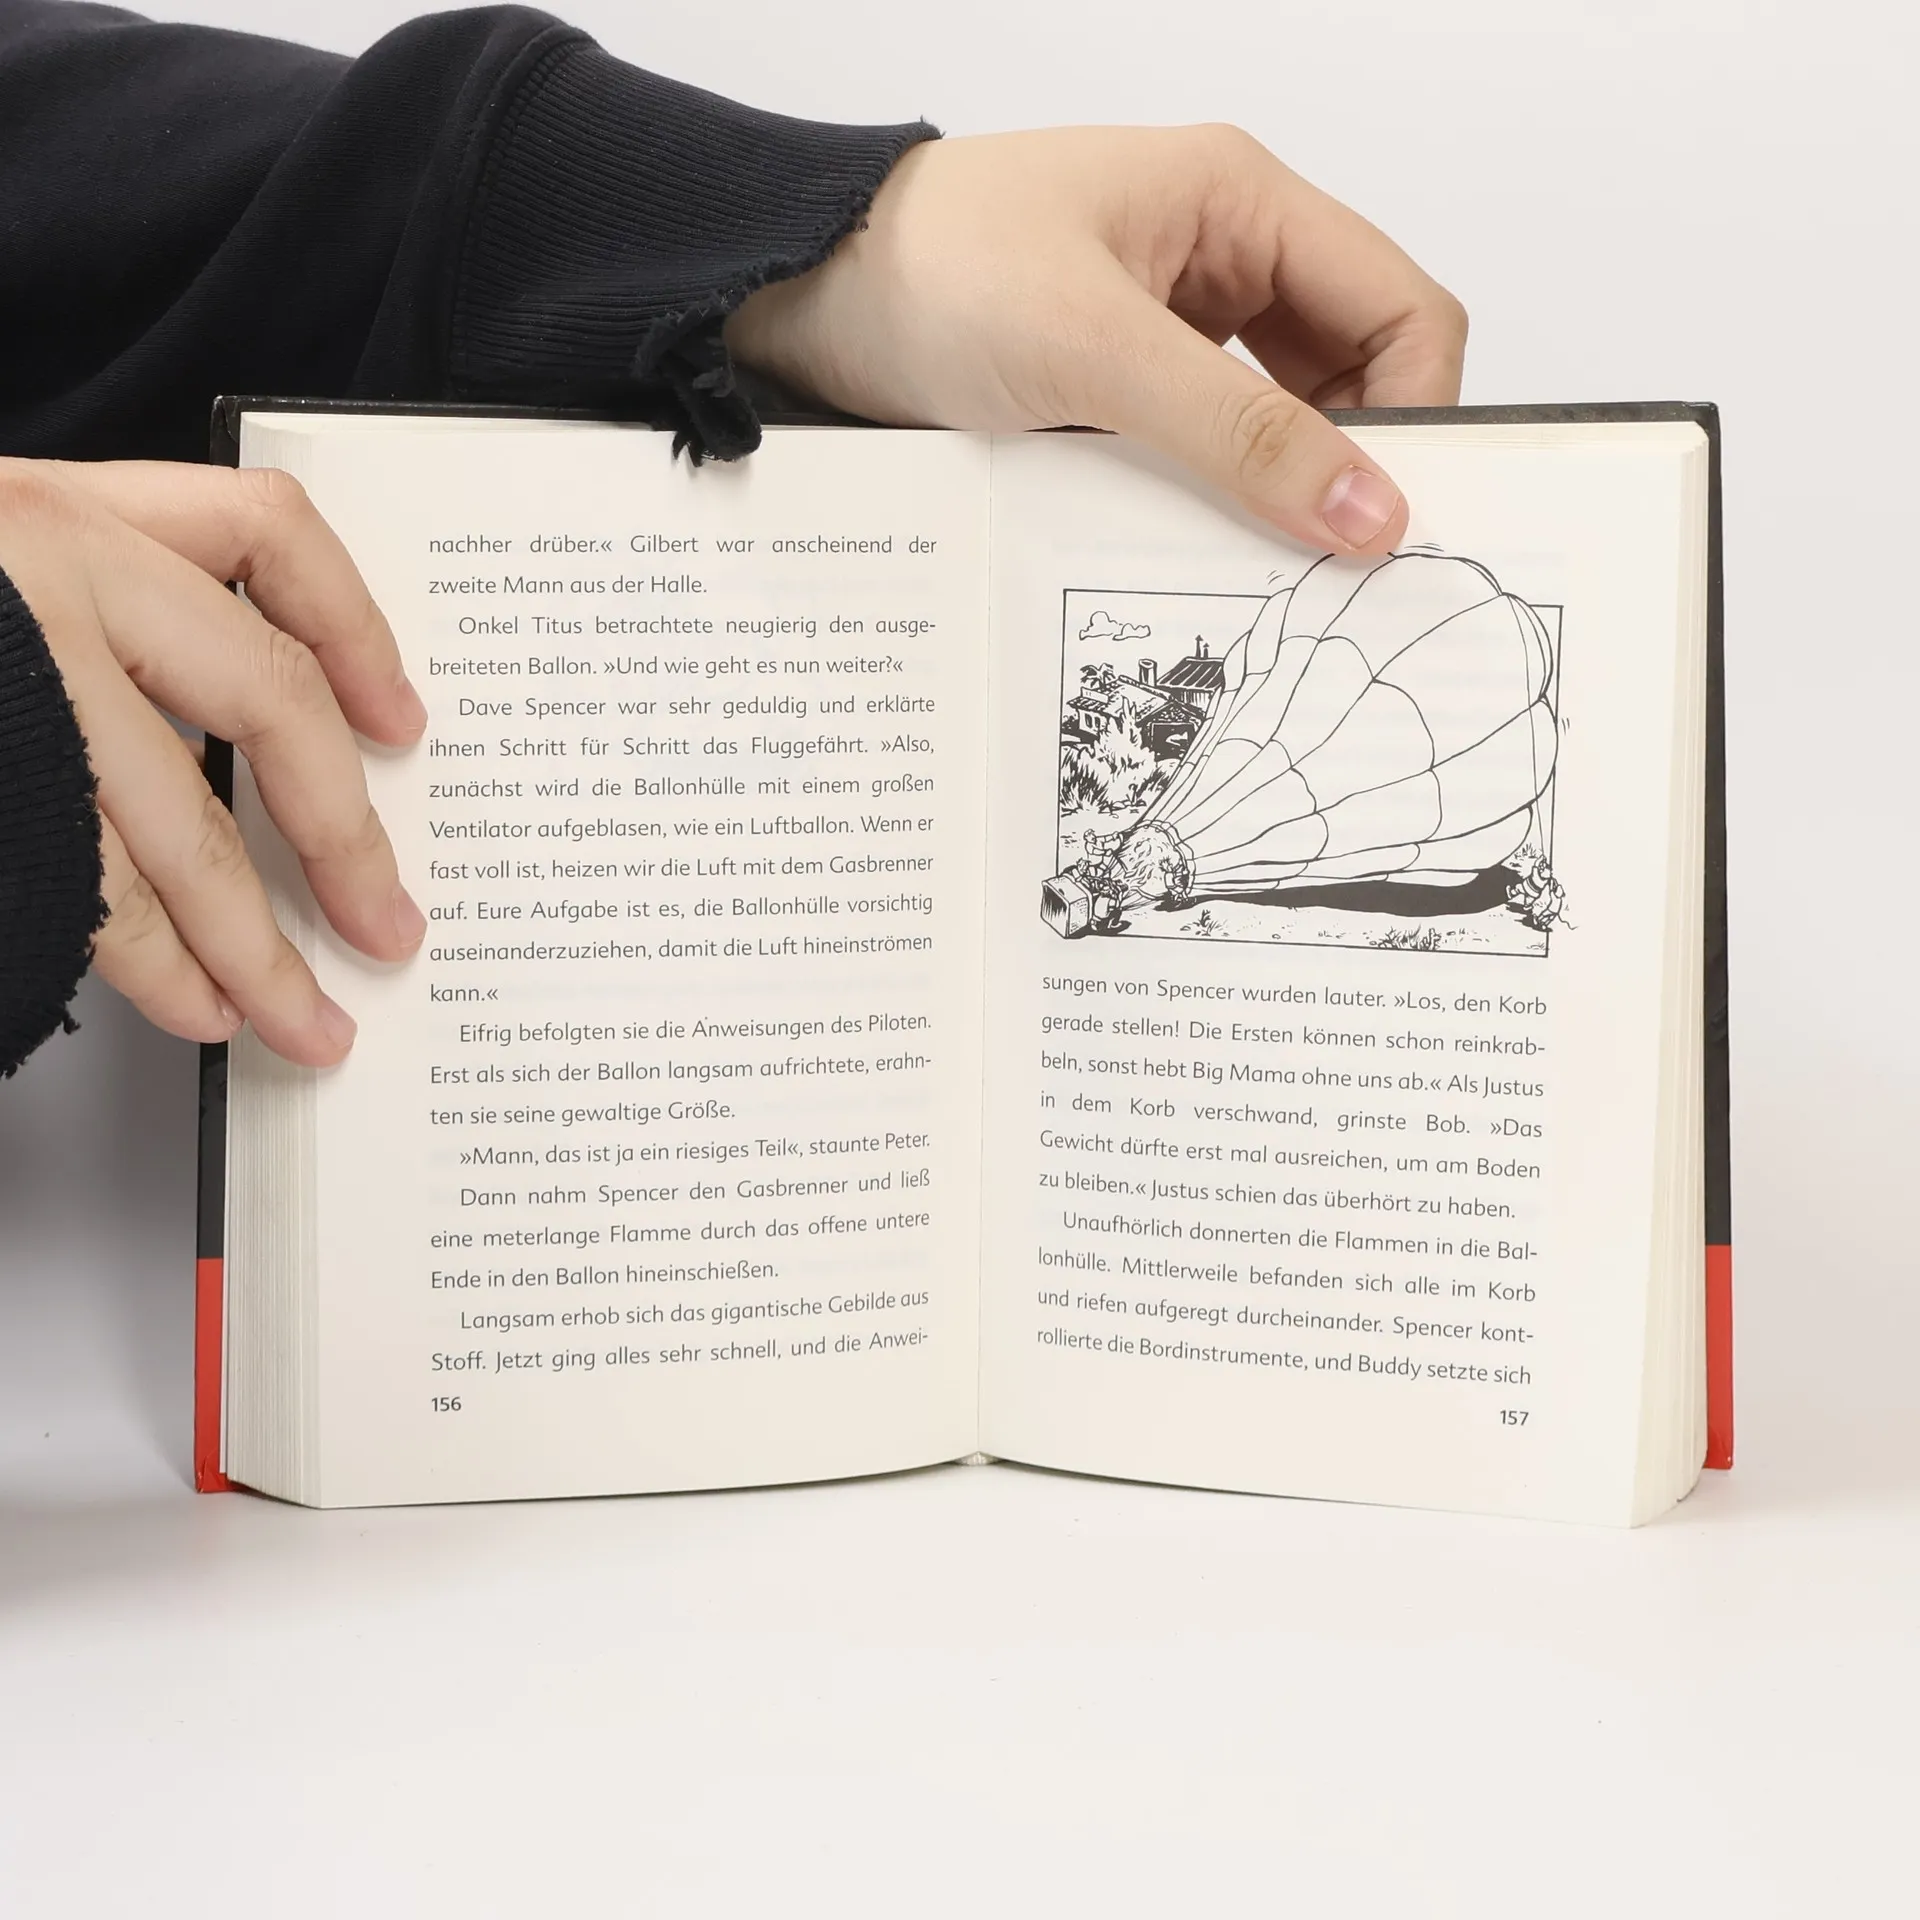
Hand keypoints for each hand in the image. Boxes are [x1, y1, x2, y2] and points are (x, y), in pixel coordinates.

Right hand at [0, 460, 425, 1064]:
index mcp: (55, 507)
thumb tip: (264, 735)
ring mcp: (6, 677)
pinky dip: (147, 962)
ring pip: (179, 823)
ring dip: (252, 943)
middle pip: (265, 703)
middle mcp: (44, 570)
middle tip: (387, 926)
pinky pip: (87, 884)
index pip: (268, 534)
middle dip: (342, 837)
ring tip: (302, 1019)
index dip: (358, 629)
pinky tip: (192, 1004)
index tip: (404, 722)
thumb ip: (88, 611)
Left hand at [728, 126, 1466, 552]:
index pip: (1402, 306)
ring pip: (1279, 420)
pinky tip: (1192, 546)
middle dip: (1354, 463)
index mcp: (1241, 202)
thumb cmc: (927, 272)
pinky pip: (1206, 449)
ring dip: (1277, 489)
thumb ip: (1237, 430)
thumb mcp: (1094, 352)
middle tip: (1336, 566)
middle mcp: (1222, 256)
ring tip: (1262, 563)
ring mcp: (1172, 324)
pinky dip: (1213, 498)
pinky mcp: (1122, 385)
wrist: (798, 296)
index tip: (1390, 520)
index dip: (1419, 413)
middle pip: (1354, 370)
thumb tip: (1370, 510)